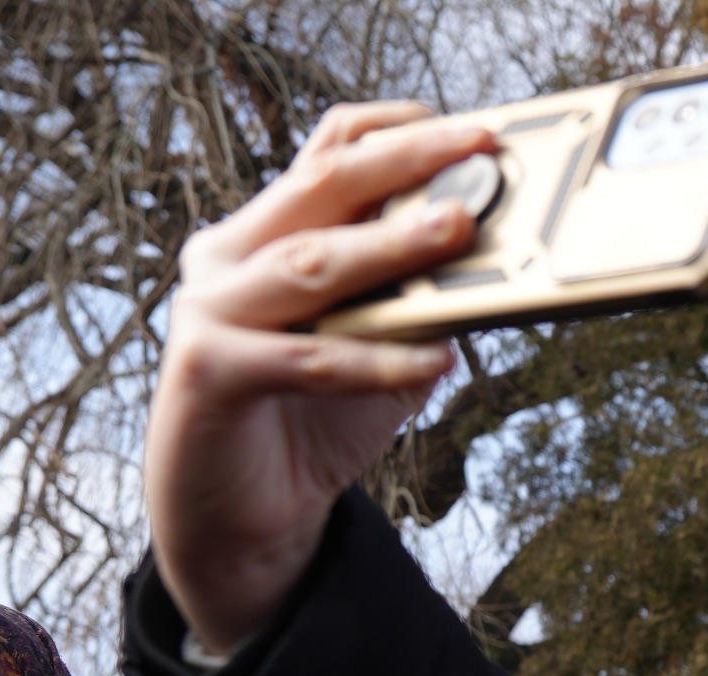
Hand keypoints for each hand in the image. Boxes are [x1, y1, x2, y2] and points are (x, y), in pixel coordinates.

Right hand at [145, 104, 494, 654]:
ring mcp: (211, 311)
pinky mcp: (209, 373)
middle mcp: (228, 258)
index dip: (393, 132)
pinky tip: (434, 362)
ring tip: (457, 230)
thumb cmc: (316, 421)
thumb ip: (420, 305)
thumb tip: (498, 265)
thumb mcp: (381, 349)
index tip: (467, 126)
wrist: (245, 517)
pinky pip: (308, 360)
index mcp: (265, 234)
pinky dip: (376, 360)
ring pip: (311, 265)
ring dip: (390, 246)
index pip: (325, 157)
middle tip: (477, 148)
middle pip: (320, 188)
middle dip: (404, 163)